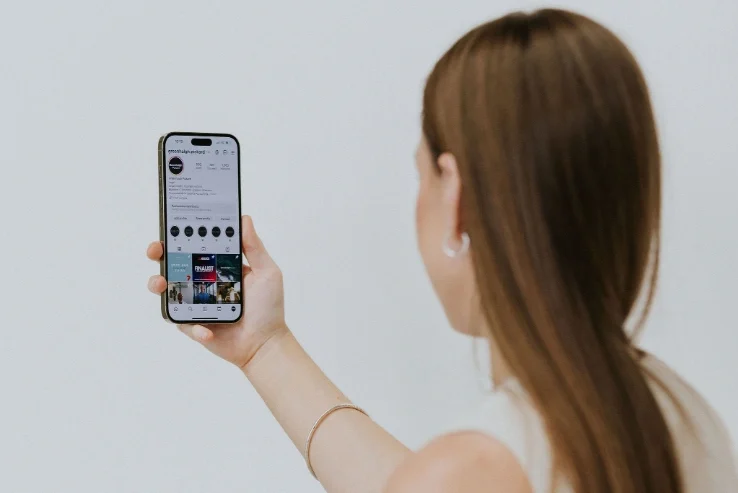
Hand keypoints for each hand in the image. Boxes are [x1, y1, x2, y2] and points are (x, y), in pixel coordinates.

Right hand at [146, 216, 286, 368]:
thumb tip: (244, 219)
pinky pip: (181, 321)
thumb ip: (254, 248)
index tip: (172, 224)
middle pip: (173, 263)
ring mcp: (194, 303)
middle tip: (156, 250)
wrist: (265, 343)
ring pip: (166, 290)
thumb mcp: (266, 273)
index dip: (180, 234)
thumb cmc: (268, 308)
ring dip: (158, 285)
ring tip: (162, 284)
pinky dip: (193, 326)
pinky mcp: (192, 324)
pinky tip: (208, 330)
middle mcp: (202, 281)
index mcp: (218, 266)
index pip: (194, 245)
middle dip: (159, 254)